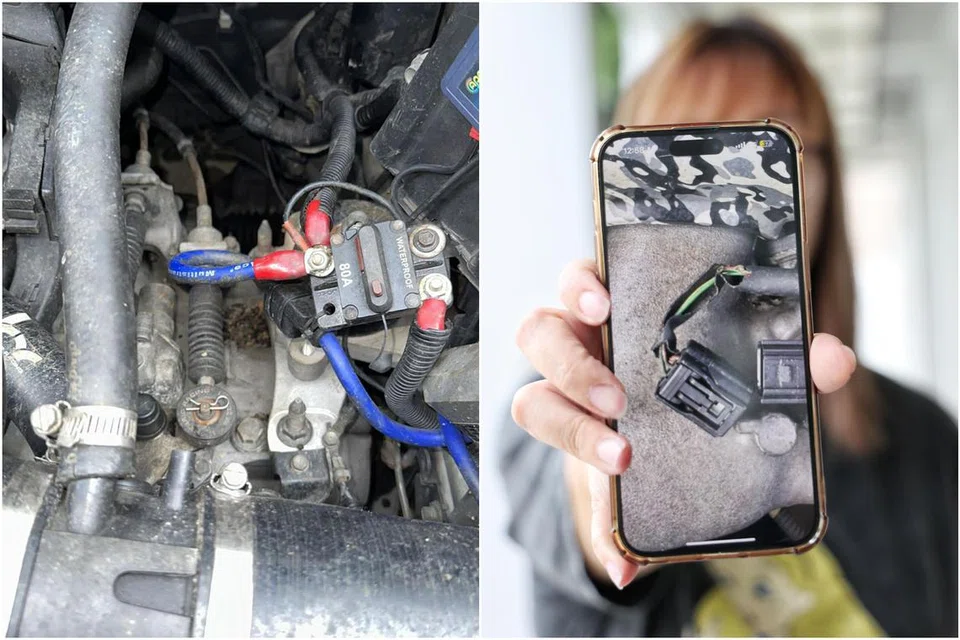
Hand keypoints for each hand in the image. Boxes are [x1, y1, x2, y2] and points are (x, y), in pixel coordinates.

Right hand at [511, 259, 857, 588]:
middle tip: (617, 400)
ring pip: (531, 402)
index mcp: (611, 316)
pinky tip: (625, 558)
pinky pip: (569, 491)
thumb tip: (833, 360)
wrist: (664, 450)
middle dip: (573, 366)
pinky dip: (599, 528)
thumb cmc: (692, 389)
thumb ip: (786, 362)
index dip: (579, 287)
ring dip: (572, 432)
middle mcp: (576, 351)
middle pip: (538, 335)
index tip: (603, 304)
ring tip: (618, 462)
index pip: (577, 283)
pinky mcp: (578, 465)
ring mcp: (566, 404)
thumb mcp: (742, 373)